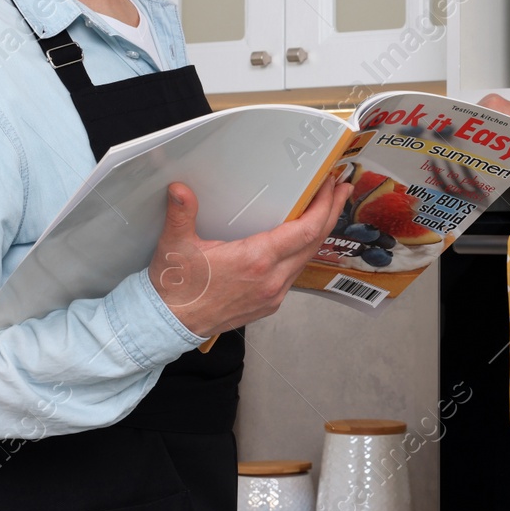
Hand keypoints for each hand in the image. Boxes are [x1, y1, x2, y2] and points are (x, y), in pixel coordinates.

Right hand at [147, 174, 353, 339]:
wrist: (170, 324)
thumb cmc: (176, 288)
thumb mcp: (175, 245)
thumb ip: (181, 213)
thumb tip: (180, 189)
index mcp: (255, 261)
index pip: (305, 229)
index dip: (323, 205)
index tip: (330, 186)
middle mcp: (271, 280)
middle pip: (314, 242)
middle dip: (330, 212)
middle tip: (340, 189)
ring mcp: (273, 295)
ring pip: (306, 258)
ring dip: (318, 233)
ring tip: (325, 210)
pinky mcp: (269, 304)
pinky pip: (294, 273)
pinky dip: (303, 252)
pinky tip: (300, 239)